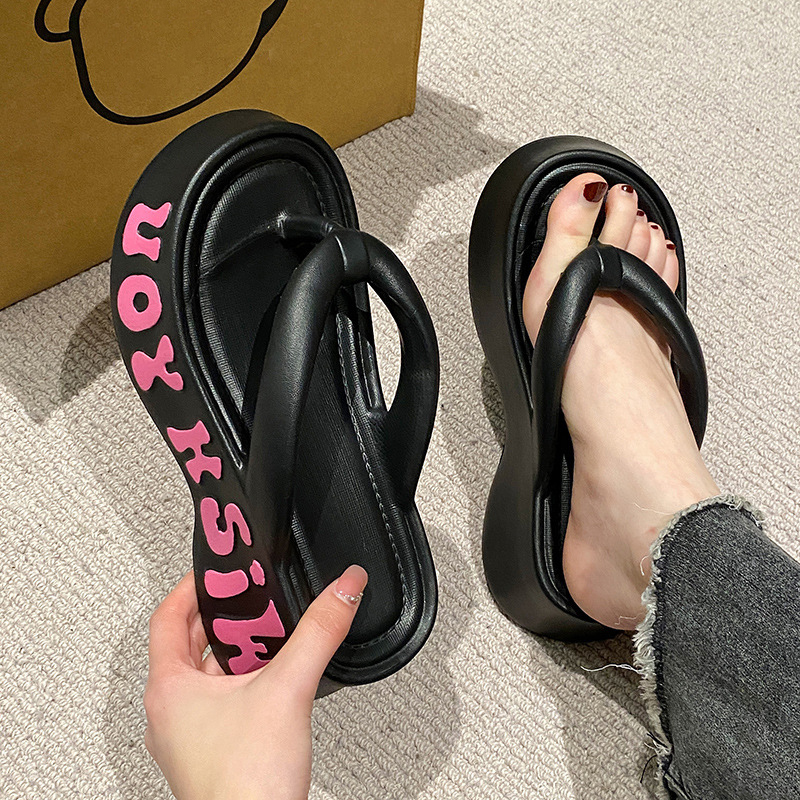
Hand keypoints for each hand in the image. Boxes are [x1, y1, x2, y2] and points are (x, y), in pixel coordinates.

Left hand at [144, 565, 368, 799]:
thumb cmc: (246, 787)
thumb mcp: (289, 688)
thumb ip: (319, 632)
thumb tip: (342, 590)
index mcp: (169, 689)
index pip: (167, 617)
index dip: (189, 587)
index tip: (212, 572)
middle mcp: (169, 714)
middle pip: (186, 645)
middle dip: (220, 618)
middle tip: (246, 599)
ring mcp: (186, 738)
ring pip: (203, 677)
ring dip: (232, 652)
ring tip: (265, 636)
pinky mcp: (209, 755)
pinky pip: (218, 704)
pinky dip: (240, 683)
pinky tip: (270, 684)